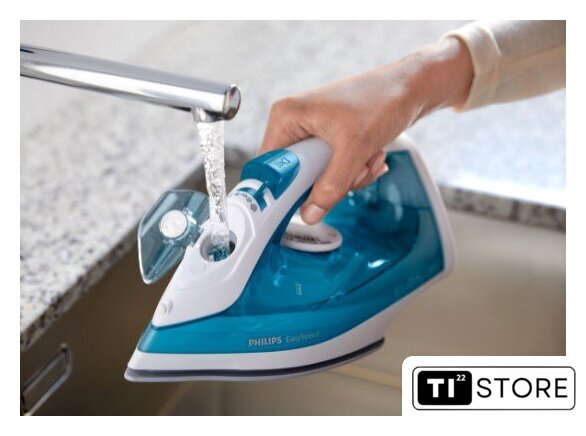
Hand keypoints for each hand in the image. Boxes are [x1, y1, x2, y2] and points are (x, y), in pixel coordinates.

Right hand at [259, 37, 472, 223]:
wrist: (412, 88)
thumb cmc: (382, 101)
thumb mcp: (354, 149)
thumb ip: (330, 186)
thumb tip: (309, 214)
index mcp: (286, 117)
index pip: (270, 166)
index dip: (286, 188)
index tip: (304, 204)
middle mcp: (294, 123)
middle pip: (297, 175)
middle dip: (330, 181)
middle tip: (353, 170)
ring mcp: (312, 132)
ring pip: (318, 177)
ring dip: (348, 177)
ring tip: (367, 158)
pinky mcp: (329, 139)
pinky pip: (333, 170)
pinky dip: (354, 170)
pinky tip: (370, 156)